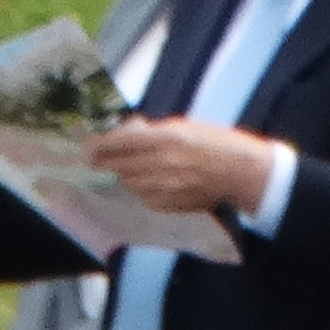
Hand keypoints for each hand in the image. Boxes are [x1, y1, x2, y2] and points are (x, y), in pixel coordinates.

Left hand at [100, 118, 281, 219]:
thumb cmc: (214, 143)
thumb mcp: (181, 126)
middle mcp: (162, 163)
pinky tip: (145, 183)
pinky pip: (143, 198)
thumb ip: (149, 132)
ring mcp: (166, 186)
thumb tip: (121, 135)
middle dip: (102, 162)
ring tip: (122, 170)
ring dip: (120, 176)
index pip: (117, 143)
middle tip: (92, 160)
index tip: (87, 145)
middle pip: (116, 165)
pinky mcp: (172, 202)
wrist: (242, 172)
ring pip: (127, 183)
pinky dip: (139, 190)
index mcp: (164, 138)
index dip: (97, 145)